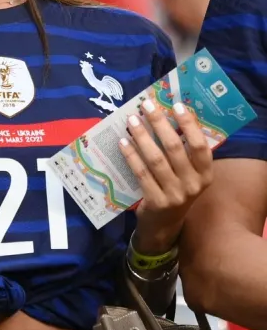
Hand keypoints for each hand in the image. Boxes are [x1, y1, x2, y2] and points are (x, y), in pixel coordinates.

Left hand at [119, 99, 212, 253]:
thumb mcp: (188, 173)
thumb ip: (183, 150)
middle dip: (159, 123)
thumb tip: (167, 114)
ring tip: (132, 120)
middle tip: (146, 105)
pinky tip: (123, 142)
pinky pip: (141, 173)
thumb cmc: (176, 189)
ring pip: (155, 159)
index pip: (200, 146)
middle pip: (174, 148)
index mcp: (205, 174)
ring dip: (142, 136)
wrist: (164, 225)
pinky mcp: (156, 202)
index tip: (176, 105)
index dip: (189, 124)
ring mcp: (174, 195)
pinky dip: (131, 156)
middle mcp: (193, 185)